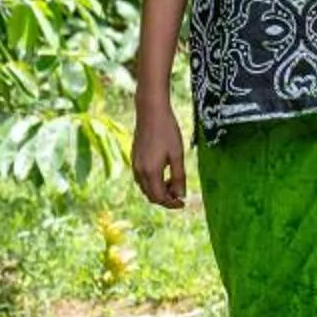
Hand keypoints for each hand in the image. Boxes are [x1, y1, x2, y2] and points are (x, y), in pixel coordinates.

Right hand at [130, 90, 186, 208]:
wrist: (151, 112)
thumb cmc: (167, 131)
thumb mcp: (177, 155)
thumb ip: (178, 177)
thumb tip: (181, 195)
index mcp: (150, 172)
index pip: (159, 198)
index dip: (172, 204)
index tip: (183, 203)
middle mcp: (139, 171)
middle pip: (151, 195)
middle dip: (165, 199)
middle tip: (180, 195)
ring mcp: (134, 165)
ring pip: (145, 188)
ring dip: (158, 191)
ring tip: (173, 183)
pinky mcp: (134, 159)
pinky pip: (142, 179)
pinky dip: (152, 182)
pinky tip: (164, 174)